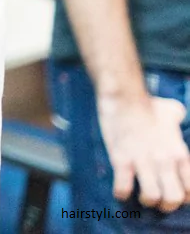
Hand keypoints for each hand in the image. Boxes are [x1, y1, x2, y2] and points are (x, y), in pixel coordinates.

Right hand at [97, 94, 189, 212]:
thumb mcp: (173, 111)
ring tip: (139, 194)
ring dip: (144, 200)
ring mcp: (143, 161)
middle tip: (157, 200)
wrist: (124, 96)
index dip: (182, 198)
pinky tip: (121, 189)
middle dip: (165, 205)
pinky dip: (121, 193)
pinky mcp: (121, 159)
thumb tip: (178, 116)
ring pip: (151, 197)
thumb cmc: (149, 104)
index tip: (172, 194)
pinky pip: (123, 188)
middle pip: (173, 199)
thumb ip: (179, 118)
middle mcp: (165, 161)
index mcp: (180, 154)